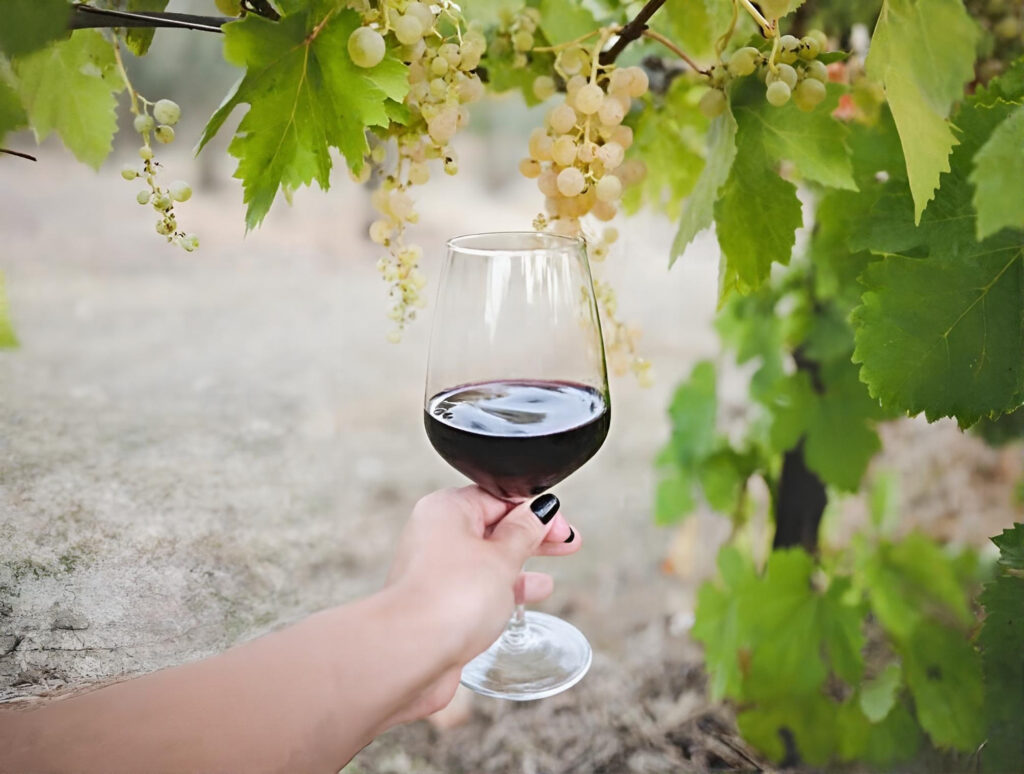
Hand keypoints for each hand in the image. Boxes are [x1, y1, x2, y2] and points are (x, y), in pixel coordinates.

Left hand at [381, 486, 580, 724]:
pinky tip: (522, 602)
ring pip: (485, 562)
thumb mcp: (503, 557)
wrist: (409, 653)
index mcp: (446, 510)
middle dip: (532, 538)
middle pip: (493, 528)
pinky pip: (476, 590)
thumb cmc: (450, 598)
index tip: (562, 525)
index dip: (534, 512)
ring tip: (545, 579)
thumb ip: (525, 532)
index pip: (498, 498)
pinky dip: (501, 592)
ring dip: (518, 568)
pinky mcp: (438, 605)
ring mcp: (434, 572)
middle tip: (567, 543)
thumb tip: (540, 510)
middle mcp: (435, 536)